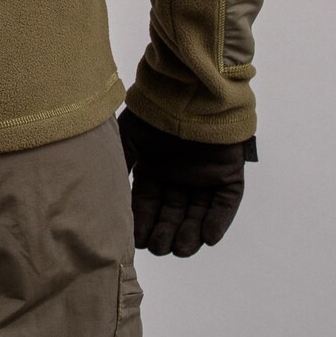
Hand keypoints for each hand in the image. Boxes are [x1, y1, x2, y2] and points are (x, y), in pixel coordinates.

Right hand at [116, 107, 255, 257]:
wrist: (191, 88)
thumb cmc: (156, 110)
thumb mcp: (130, 136)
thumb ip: (122, 163)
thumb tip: (108, 194)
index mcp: (155, 169)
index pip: (148, 205)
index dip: (143, 223)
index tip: (137, 241)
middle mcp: (179, 177)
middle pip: (173, 214)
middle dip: (165, 233)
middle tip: (159, 247)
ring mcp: (204, 178)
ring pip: (198, 214)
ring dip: (190, 234)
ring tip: (181, 248)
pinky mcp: (228, 175)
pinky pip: (224, 204)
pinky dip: (217, 221)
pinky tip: (207, 237)